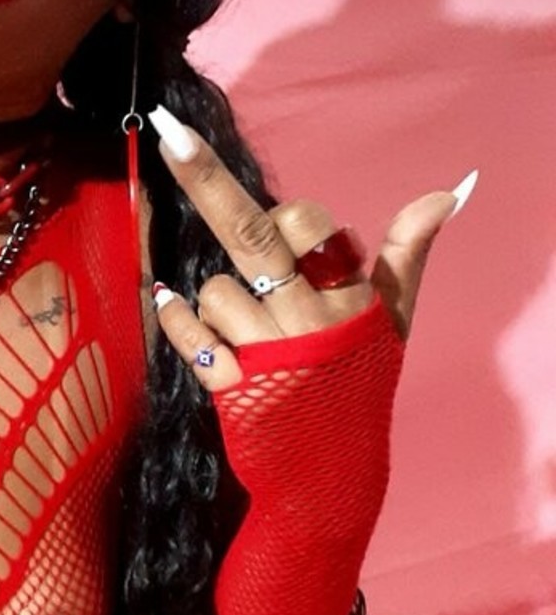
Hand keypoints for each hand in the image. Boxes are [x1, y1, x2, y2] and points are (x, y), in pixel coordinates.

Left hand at [147, 105, 473, 390]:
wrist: (332, 478)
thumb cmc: (357, 382)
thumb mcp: (393, 320)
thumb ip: (407, 252)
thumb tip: (447, 193)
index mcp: (347, 298)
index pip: (303, 223)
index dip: (293, 222)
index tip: (300, 237)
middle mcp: (308, 322)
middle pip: (250, 234)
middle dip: (207, 180)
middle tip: (172, 136)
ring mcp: (269, 357)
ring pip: (215, 290)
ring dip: (216, 302)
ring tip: (249, 335)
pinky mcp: (233, 390)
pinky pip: (187, 337)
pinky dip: (174, 318)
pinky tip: (168, 303)